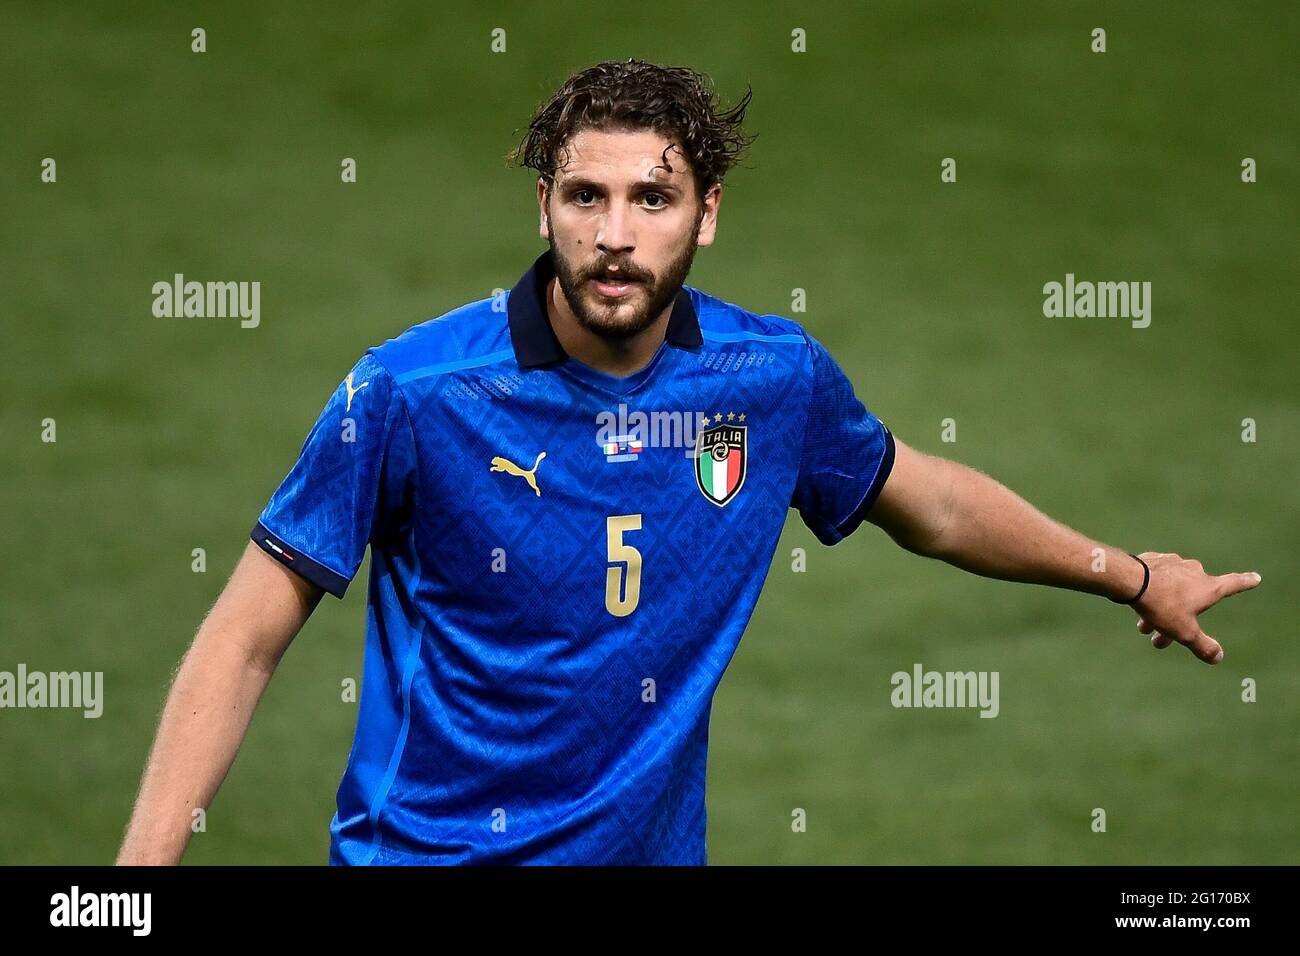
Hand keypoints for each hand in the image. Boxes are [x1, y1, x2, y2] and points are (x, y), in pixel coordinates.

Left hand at [1130, 552, 1261, 663]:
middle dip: (1178, 621)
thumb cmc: (1161, 604)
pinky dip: (1151, 595)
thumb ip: (1202, 645)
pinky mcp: (1154, 560)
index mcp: (1208, 587)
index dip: (1245, 583)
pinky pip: (1157, 582)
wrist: (1128, 579)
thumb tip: (1218, 657)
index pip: (1234, 584)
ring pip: (1172, 592)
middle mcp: (1194, 571)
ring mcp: (1174, 563)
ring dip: (1160, 612)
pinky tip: (1137, 603)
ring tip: (1143, 629)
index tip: (1256, 578)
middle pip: (1192, 600)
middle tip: (1159, 641)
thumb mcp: (1184, 631)